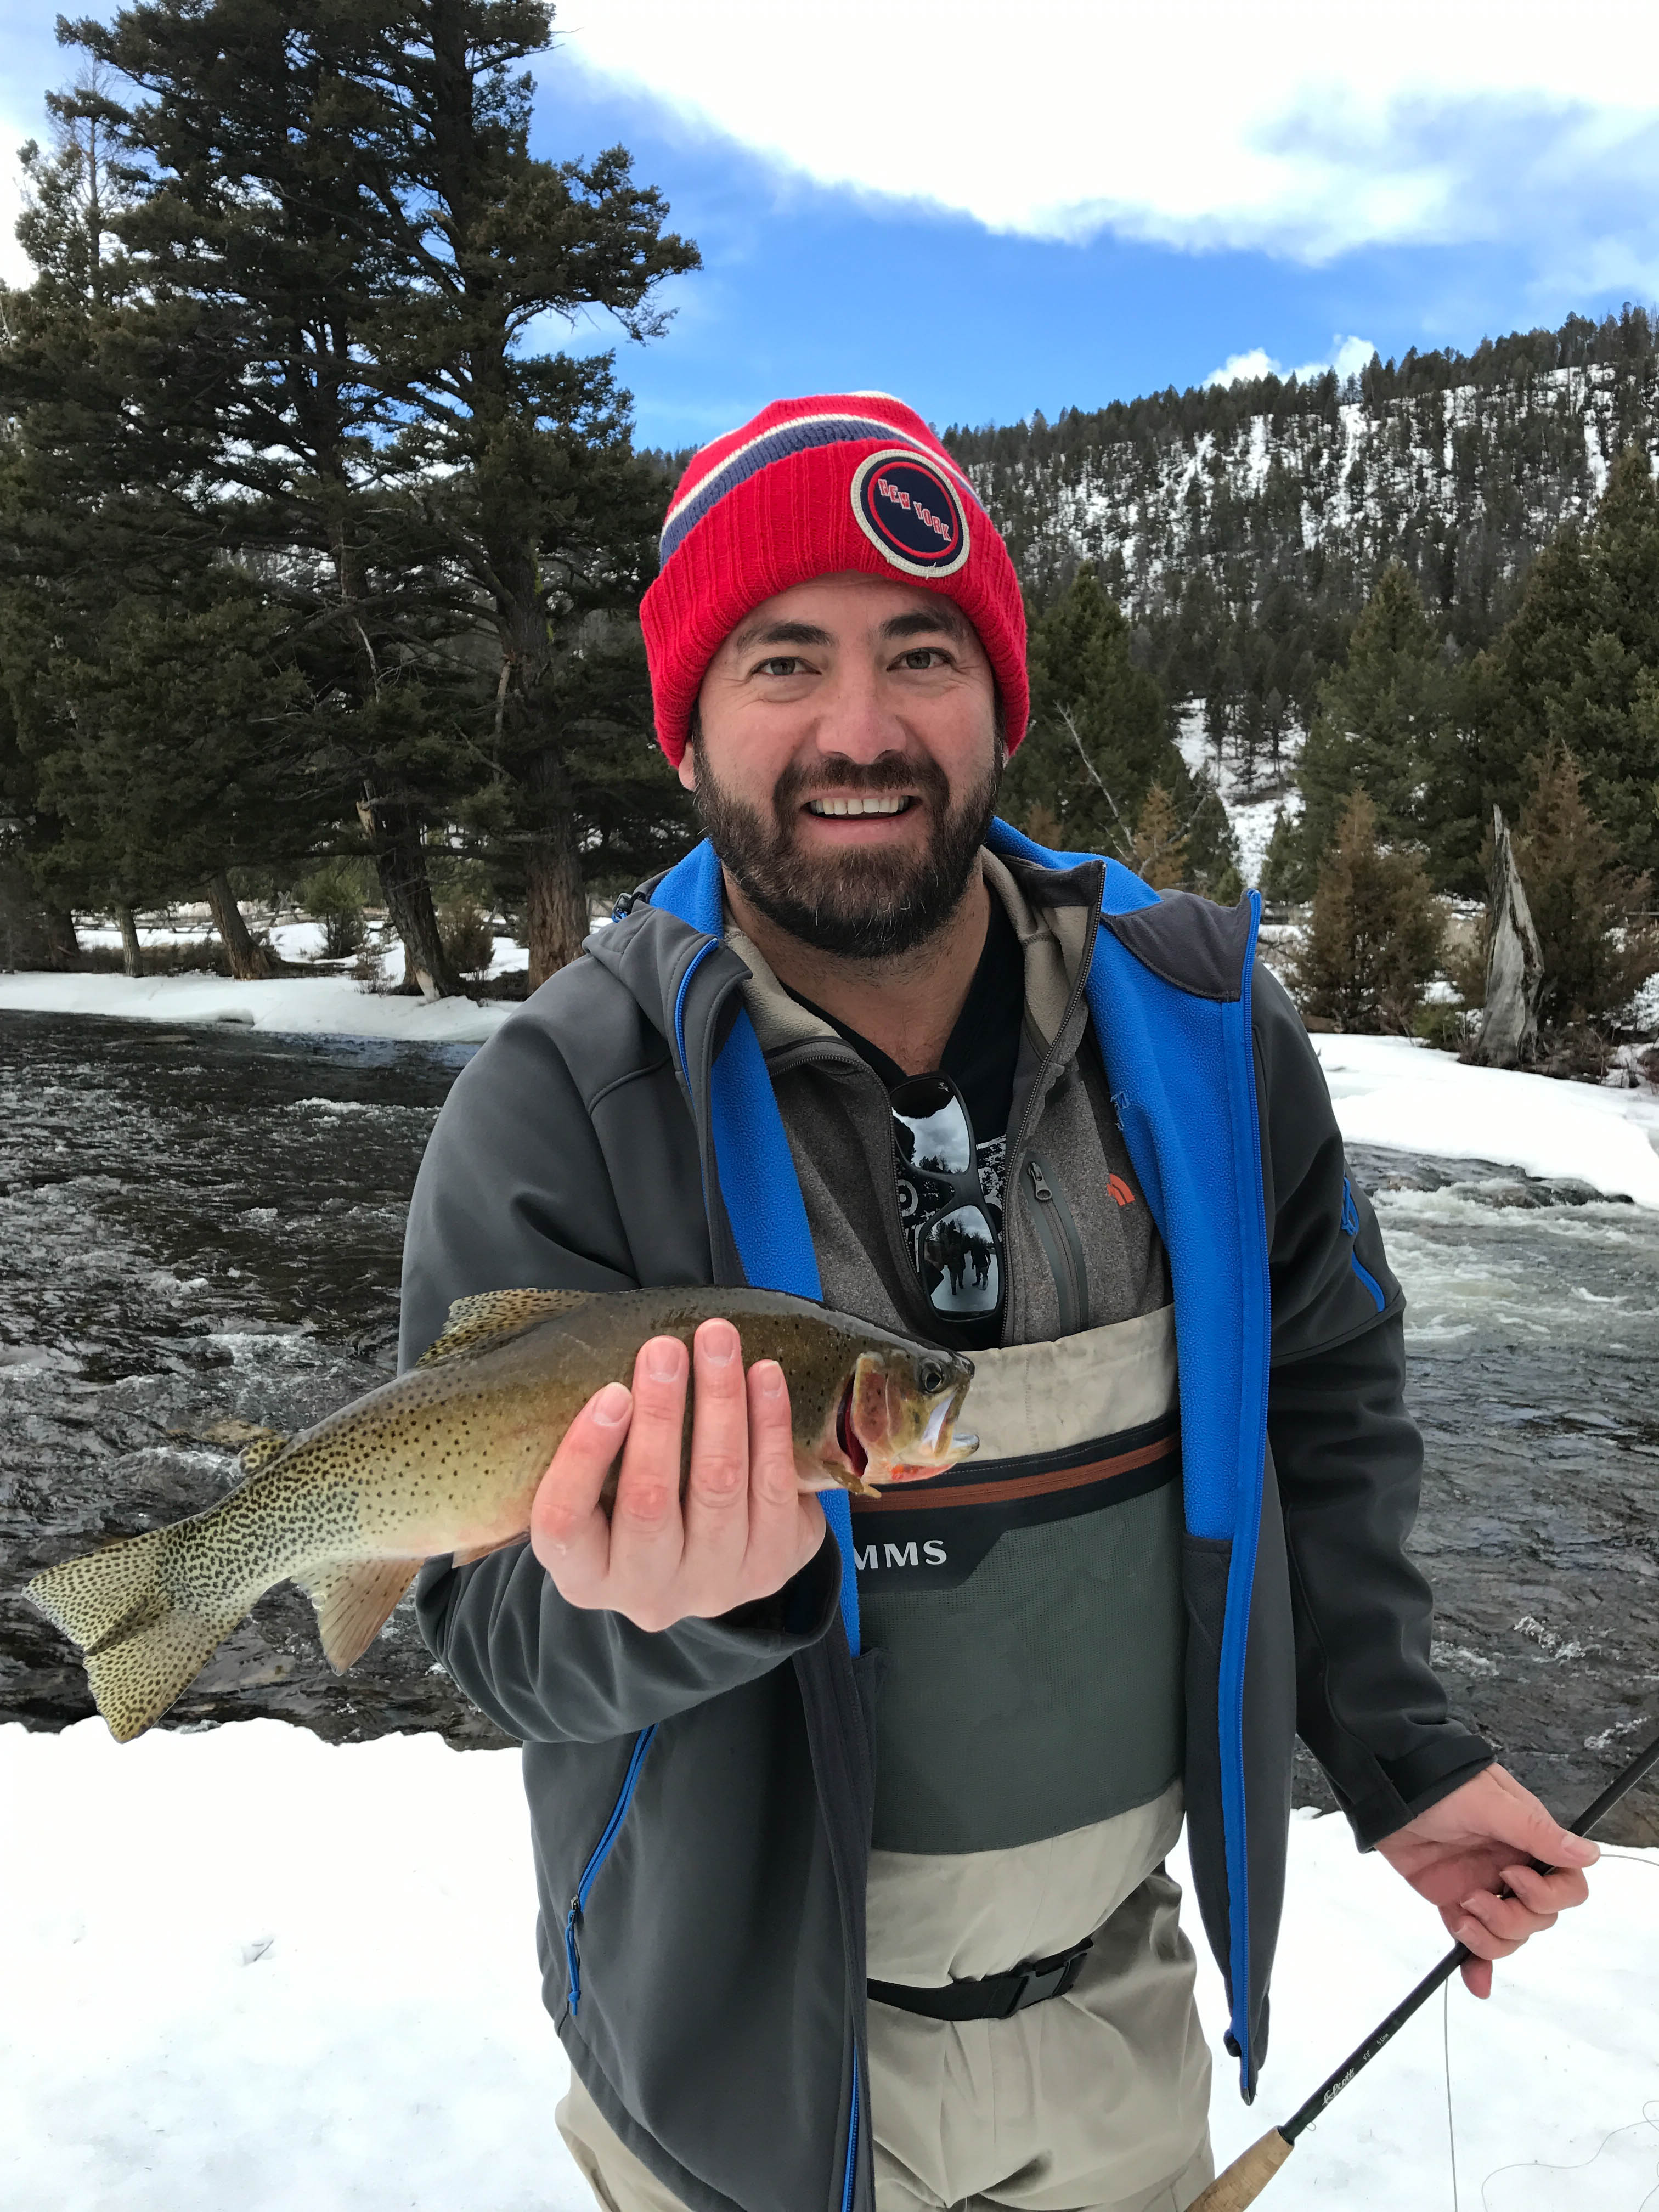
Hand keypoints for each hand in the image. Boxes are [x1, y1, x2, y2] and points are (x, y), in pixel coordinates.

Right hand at [529, 1319, 826, 1632]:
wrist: (711, 1555)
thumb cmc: (637, 1501)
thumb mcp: (600, 1491)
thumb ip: (598, 1448)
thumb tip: (618, 1360)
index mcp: (583, 1577)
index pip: (564, 1522)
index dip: (585, 1455)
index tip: (612, 1392)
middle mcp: (646, 1592)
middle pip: (649, 1502)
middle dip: (660, 1414)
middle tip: (665, 1349)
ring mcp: (713, 1586)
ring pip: (718, 1487)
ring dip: (720, 1403)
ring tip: (718, 1342)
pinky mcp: (770, 1569)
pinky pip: (774, 1488)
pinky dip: (770, 1423)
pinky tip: (765, 1375)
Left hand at [1375, 1763, 1598, 1996]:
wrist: (1384, 1790)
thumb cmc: (1438, 1785)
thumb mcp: (1488, 1803)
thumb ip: (1535, 1832)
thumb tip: (1589, 1854)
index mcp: (1528, 1841)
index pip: (1567, 1886)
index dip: (1549, 1895)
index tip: (1514, 1879)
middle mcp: (1512, 1867)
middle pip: (1538, 1918)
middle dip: (1510, 1918)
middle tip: (1475, 1897)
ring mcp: (1483, 1887)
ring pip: (1509, 1935)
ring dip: (1489, 1938)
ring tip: (1460, 1913)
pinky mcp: (1453, 1901)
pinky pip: (1474, 1941)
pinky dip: (1478, 1965)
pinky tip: (1477, 1983)